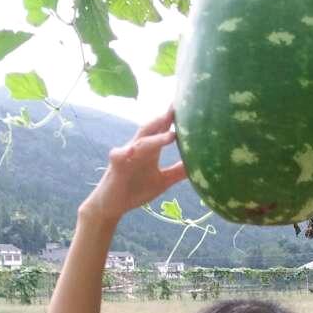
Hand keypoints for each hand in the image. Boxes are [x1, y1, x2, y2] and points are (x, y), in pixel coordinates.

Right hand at [80, 107, 186, 223]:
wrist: (112, 206)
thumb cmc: (136, 190)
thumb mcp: (163, 181)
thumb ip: (178, 172)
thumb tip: (199, 164)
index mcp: (151, 150)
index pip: (162, 129)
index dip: (173, 118)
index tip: (188, 105)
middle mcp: (138, 149)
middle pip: (151, 129)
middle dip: (163, 119)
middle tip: (177, 108)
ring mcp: (126, 156)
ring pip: (140, 143)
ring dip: (154, 138)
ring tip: (170, 135)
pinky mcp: (115, 167)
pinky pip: (119, 157)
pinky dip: (124, 153)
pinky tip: (130, 150)